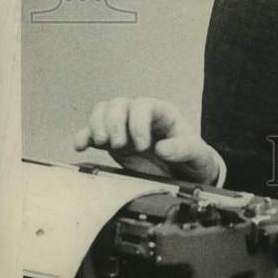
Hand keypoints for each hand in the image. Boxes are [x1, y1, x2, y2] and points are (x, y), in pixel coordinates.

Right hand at [73, 96, 220, 185]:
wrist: (184, 173)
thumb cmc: (192, 158)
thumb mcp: (197, 154)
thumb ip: (183, 149)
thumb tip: (162, 148)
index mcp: (163, 114)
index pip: (144, 105)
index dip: (138, 123)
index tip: (142, 146)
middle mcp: (141, 116)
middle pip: (120, 104)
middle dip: (115, 123)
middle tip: (119, 145)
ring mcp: (125, 127)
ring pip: (104, 111)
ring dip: (98, 125)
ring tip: (103, 144)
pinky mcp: (113, 141)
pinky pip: (92, 131)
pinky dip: (84, 136)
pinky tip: (80, 146)